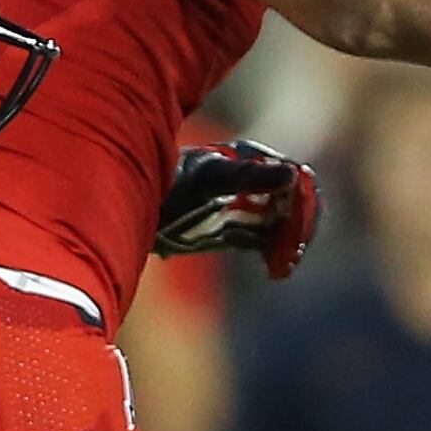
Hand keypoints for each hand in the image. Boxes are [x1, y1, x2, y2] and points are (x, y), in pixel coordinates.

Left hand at [154, 138, 319, 277]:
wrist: (126, 208)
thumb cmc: (169, 184)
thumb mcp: (210, 179)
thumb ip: (248, 177)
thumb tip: (291, 173)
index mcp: (249, 159)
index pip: (293, 178)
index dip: (303, 203)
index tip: (302, 229)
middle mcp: (249, 181)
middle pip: (291, 203)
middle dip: (299, 226)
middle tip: (295, 252)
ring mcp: (239, 205)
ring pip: (281, 224)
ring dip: (290, 243)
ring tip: (285, 264)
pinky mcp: (228, 229)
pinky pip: (264, 241)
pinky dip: (275, 254)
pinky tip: (277, 271)